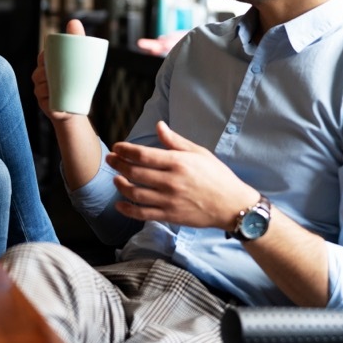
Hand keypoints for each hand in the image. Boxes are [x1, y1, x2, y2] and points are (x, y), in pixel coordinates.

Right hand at [33, 18, 85, 121]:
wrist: (77, 108)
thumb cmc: (79, 81)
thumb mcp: (80, 59)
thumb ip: (77, 39)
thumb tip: (74, 21)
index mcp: (49, 66)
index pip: (43, 58)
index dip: (44, 57)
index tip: (50, 57)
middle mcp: (43, 78)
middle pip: (38, 71)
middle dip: (44, 71)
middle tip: (55, 72)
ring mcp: (42, 92)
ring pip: (39, 85)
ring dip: (46, 85)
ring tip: (57, 86)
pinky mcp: (45, 105)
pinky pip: (42, 100)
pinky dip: (47, 98)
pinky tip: (53, 97)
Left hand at [106, 121, 256, 229]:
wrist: (232, 205)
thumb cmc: (216, 176)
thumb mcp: (199, 153)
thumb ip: (176, 141)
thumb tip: (159, 126)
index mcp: (177, 162)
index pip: (142, 155)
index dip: (125, 150)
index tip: (117, 147)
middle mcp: (170, 181)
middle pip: (134, 172)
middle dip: (117, 164)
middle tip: (111, 159)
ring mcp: (168, 200)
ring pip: (134, 193)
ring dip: (120, 185)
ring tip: (116, 179)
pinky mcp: (169, 216)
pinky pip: (142, 214)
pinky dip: (127, 210)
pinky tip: (120, 204)